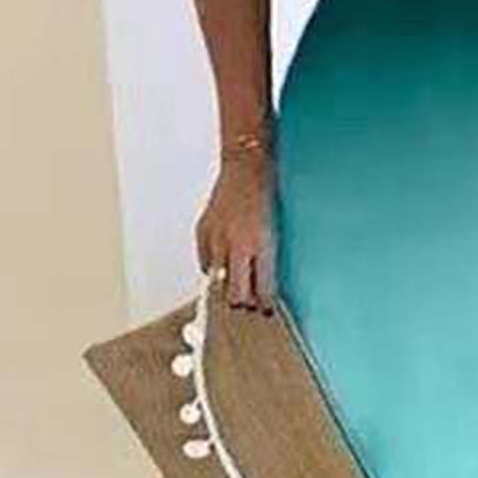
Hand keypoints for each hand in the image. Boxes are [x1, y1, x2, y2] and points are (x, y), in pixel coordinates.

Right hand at [195, 152, 277, 312]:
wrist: (245, 168)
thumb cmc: (265, 196)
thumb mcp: (274, 231)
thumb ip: (266, 260)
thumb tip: (262, 286)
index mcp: (262, 245)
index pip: (263, 288)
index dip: (265, 303)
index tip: (266, 309)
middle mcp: (239, 245)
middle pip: (236, 295)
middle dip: (243, 302)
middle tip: (248, 302)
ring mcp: (218, 239)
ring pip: (218, 283)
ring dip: (227, 287)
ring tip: (234, 284)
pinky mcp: (203, 233)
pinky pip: (206, 263)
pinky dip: (213, 266)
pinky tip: (222, 261)